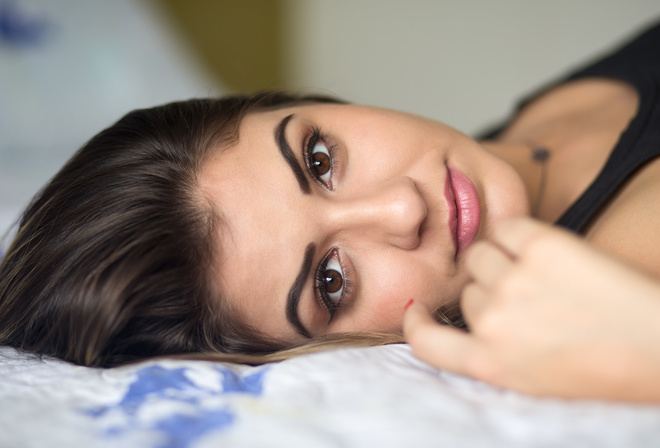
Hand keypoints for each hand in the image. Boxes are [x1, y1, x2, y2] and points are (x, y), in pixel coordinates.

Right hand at [404, 217, 659, 401]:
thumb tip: (474, 321)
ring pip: (480, 254)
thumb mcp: (535, 382)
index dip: (416, 324)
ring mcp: (516, 281)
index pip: (428, 343)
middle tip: (529, 298)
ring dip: (499, 258)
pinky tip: (543, 248)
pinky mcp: (543, 245)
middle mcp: (496, 323)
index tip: (417, 311)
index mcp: (493, 364)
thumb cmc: (609, 368)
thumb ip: (494, 354)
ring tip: (539, 272)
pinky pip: (508, 226)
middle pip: (466, 291)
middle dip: (488, 291)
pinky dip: (518, 233)